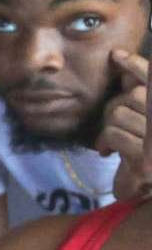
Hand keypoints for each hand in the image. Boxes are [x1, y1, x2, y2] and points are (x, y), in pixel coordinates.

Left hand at [100, 51, 151, 200]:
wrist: (146, 193)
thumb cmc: (143, 154)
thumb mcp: (142, 122)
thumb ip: (137, 96)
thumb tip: (122, 61)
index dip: (138, 66)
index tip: (117, 55)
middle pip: (131, 96)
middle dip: (114, 108)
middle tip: (111, 125)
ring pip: (118, 114)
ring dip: (107, 128)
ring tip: (111, 142)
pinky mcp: (145, 160)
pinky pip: (113, 133)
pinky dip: (104, 141)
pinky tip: (106, 152)